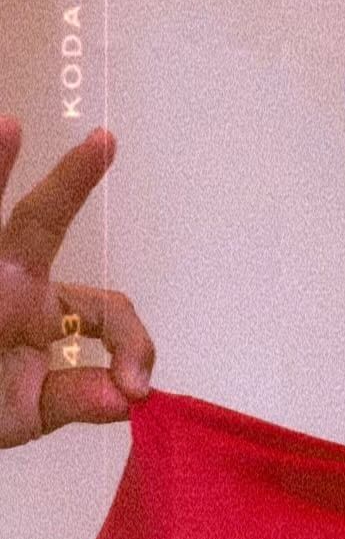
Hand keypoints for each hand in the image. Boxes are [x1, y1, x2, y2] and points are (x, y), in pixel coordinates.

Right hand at [0, 119, 153, 445]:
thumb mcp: (29, 410)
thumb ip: (76, 399)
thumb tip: (127, 397)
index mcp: (42, 308)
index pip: (104, 307)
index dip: (132, 342)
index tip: (137, 384)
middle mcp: (8, 277)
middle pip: (42, 223)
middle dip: (71, 183)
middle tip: (103, 142)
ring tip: (10, 128)